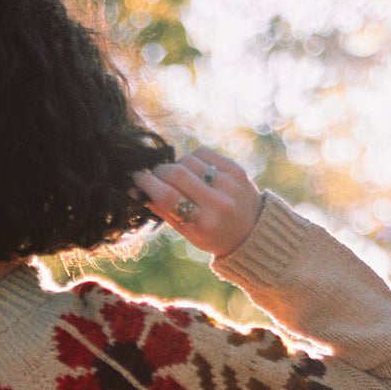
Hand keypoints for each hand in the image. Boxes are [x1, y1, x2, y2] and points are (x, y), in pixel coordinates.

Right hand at [132, 148, 261, 257]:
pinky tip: (192, 169)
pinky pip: (204, 153)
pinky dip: (191, 159)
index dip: (148, 183)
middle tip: (153, 175)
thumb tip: (137, 190)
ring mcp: (230, 184)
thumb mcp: (187, 233)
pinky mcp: (236, 170)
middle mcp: (218, 203)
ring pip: (188, 160)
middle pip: (177, 174)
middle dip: (159, 171)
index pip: (168, 197)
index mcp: (204, 224)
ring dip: (175, 165)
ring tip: (177, 177)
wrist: (253, 232)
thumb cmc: (213, 236)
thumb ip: (163, 211)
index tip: (137, 178)